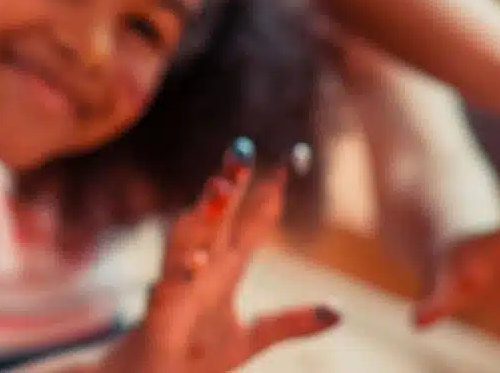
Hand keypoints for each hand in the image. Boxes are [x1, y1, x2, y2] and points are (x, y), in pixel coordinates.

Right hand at [102, 140, 339, 372]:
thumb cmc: (193, 356)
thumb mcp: (251, 339)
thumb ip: (291, 323)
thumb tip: (338, 311)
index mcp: (225, 270)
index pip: (252, 223)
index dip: (270, 192)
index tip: (291, 159)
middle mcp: (202, 270)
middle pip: (218, 218)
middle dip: (231, 182)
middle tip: (244, 148)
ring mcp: (179, 288)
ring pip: (189, 241)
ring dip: (205, 215)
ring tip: (220, 188)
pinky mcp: (161, 315)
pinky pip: (170, 288)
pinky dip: (181, 272)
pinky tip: (195, 260)